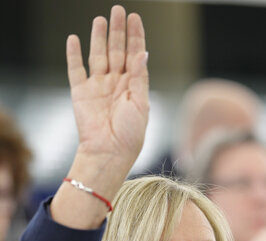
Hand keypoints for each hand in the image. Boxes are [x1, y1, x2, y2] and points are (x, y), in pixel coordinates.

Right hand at [51, 5, 148, 227]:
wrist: (108, 153)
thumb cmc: (130, 135)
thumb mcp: (141, 104)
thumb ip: (139, 77)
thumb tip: (143, 52)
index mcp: (132, 87)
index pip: (135, 56)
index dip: (136, 37)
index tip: (135, 18)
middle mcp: (115, 85)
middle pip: (117, 51)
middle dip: (118, 31)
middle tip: (118, 10)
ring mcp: (97, 87)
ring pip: (98, 56)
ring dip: (99, 38)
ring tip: (100, 19)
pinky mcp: (80, 93)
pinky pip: (76, 69)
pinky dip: (74, 54)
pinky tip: (74, 39)